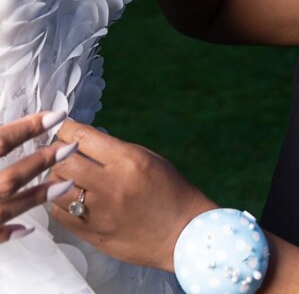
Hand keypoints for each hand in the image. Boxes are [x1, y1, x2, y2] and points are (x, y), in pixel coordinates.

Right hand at [0, 110, 76, 242]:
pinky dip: (8, 231)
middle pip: (10, 177)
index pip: (1, 142)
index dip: (28, 127)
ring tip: (64, 183)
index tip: (57, 115)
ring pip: (7, 207)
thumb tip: (13, 127)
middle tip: (70, 147)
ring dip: (36, 195)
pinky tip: (27, 228)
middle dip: (41, 162)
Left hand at [51, 120, 216, 270]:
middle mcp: (110, 185)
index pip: (81, 137)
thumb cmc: (170, 191)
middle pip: (63, 161)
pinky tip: (67, 196)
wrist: (182, 233)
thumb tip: (84, 141)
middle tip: (59, 149)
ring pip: (56, 188)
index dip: (65, 129)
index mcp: (127, 160)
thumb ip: (115, 149)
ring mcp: (99, 212)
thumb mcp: (147, 158)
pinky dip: (59, 202)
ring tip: (63, 174)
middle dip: (57, 151)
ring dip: (56, 178)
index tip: (62, 126)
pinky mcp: (92, 234)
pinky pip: (60, 214)